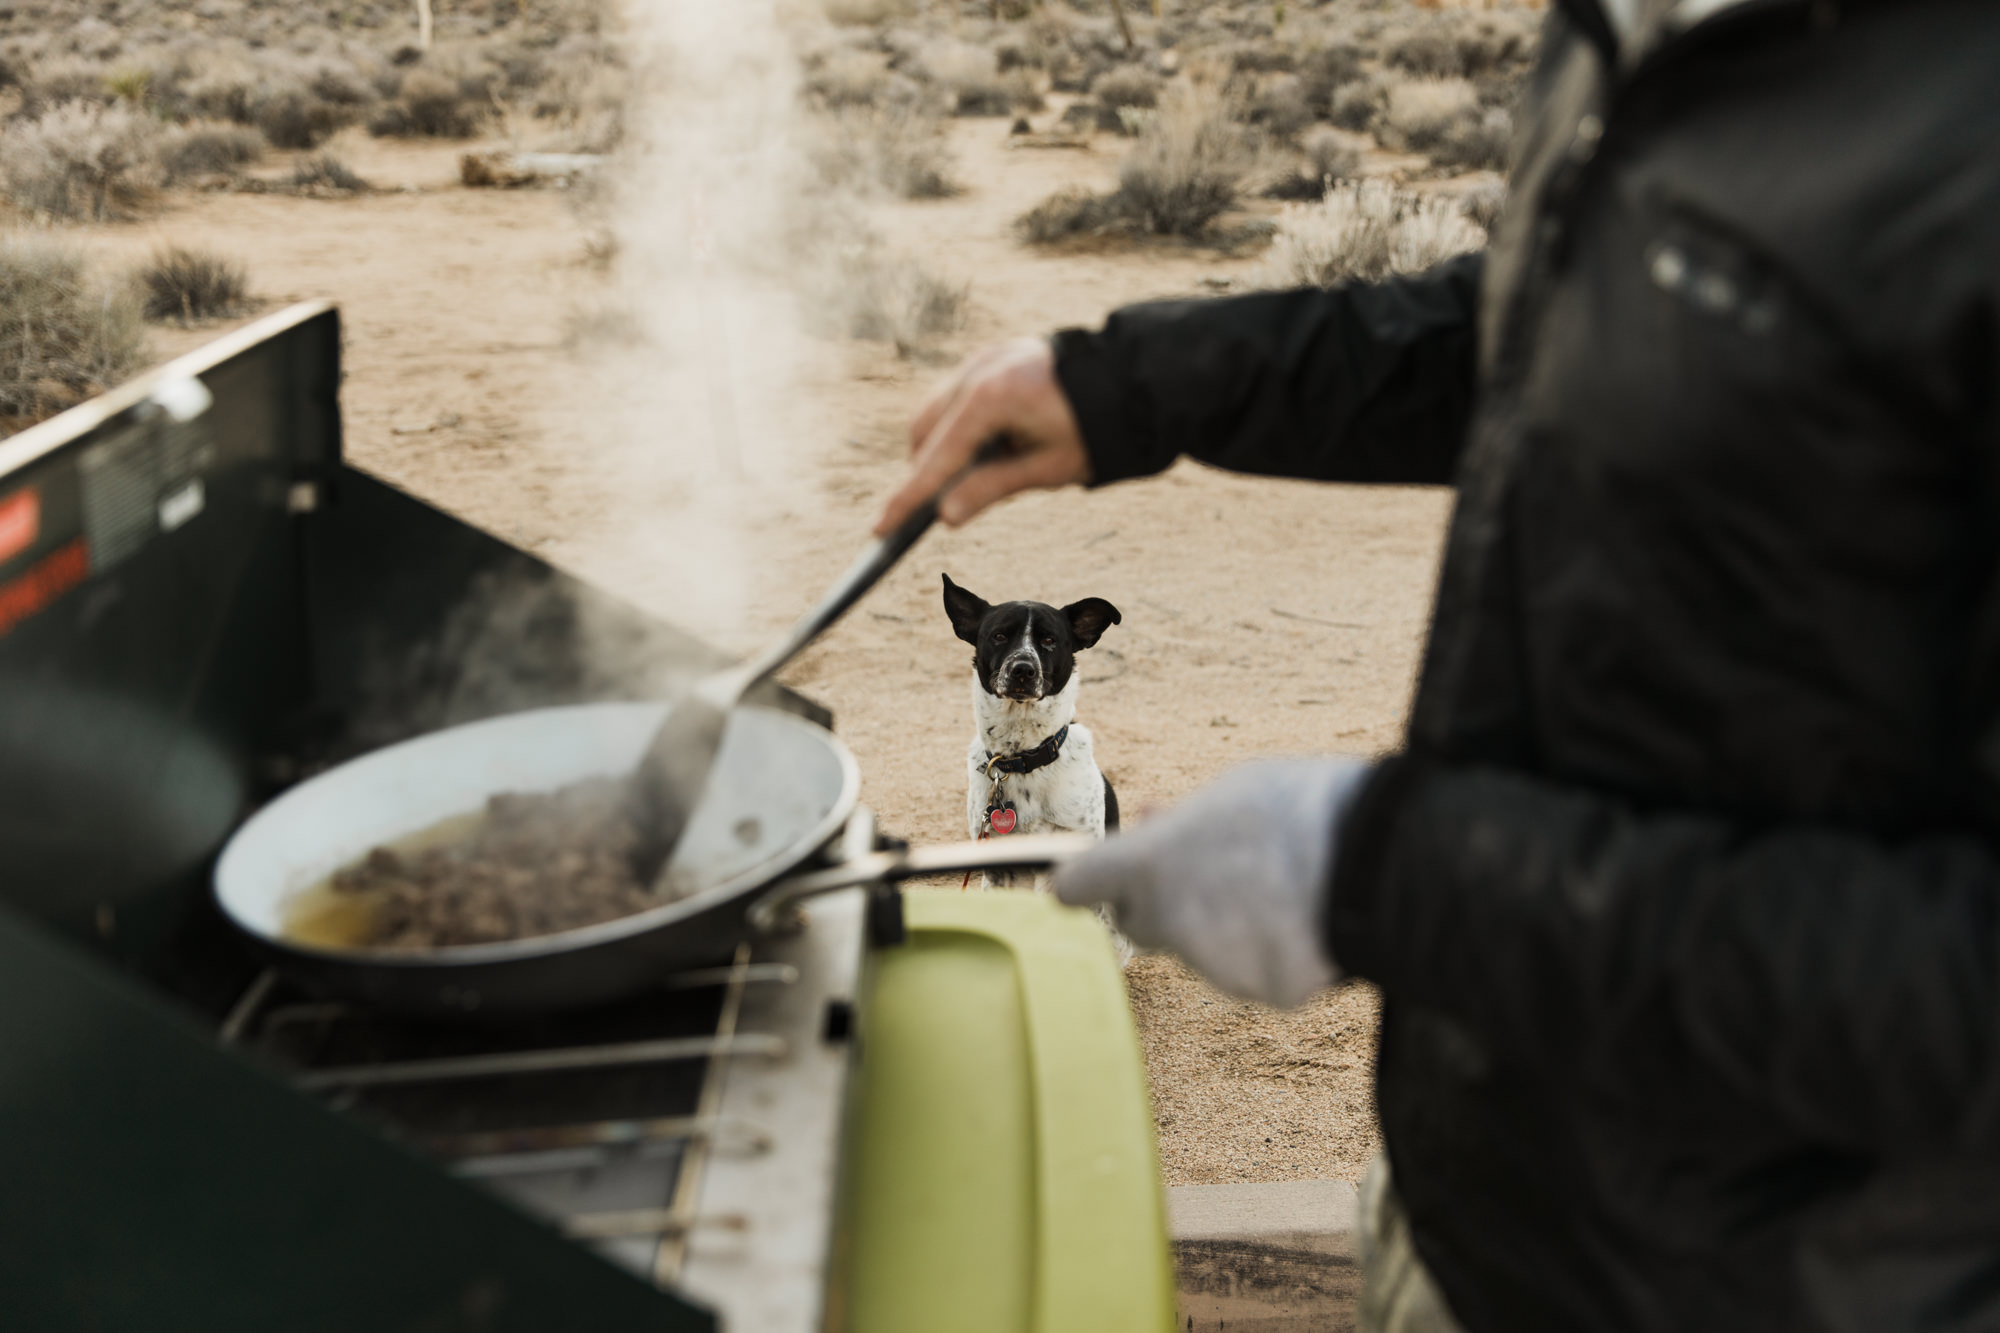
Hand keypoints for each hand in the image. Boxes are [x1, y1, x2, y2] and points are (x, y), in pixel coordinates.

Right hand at [873, 336, 1091, 534]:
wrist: (1133, 380)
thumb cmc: (1095, 429)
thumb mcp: (1047, 468)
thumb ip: (991, 488)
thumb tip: (944, 515)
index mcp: (991, 398)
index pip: (937, 456)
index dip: (909, 496)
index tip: (880, 527)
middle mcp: (978, 370)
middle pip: (925, 430)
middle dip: (926, 468)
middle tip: (945, 505)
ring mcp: (983, 359)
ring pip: (937, 411)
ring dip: (944, 445)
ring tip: (982, 471)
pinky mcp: (992, 356)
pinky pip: (958, 396)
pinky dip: (961, 424)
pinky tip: (993, 445)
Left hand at [1053, 758, 1371, 1006]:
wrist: (1382, 860)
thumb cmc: (1301, 809)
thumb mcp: (1229, 792)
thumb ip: (1179, 822)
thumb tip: (1152, 824)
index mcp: (1149, 865)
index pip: (1075, 886)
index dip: (1079, 882)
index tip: (1081, 880)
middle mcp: (1170, 922)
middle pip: (1140, 923)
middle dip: (1160, 903)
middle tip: (1209, 872)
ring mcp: (1217, 965)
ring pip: (1201, 950)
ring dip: (1222, 926)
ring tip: (1277, 886)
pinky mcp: (1264, 994)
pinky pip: (1255, 972)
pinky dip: (1271, 953)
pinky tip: (1304, 919)